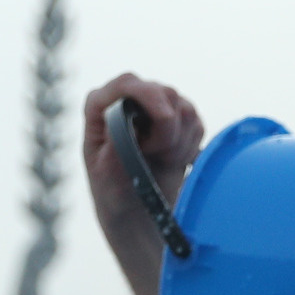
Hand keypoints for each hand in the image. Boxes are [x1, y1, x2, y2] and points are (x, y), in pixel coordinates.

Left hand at [81, 73, 202, 294]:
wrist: (138, 210)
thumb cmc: (114, 192)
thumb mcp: (107, 172)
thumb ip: (116, 140)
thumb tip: (126, 115)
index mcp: (100, 108)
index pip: (124, 84)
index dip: (146, 94)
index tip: (164, 115)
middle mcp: (127, 101)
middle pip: (160, 92)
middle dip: (165, 127)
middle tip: (157, 154)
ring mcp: (154, 107)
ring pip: (182, 107)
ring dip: (176, 141)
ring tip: (159, 161)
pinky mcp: (177, 118)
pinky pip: (195, 122)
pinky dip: (187, 145)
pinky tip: (172, 160)